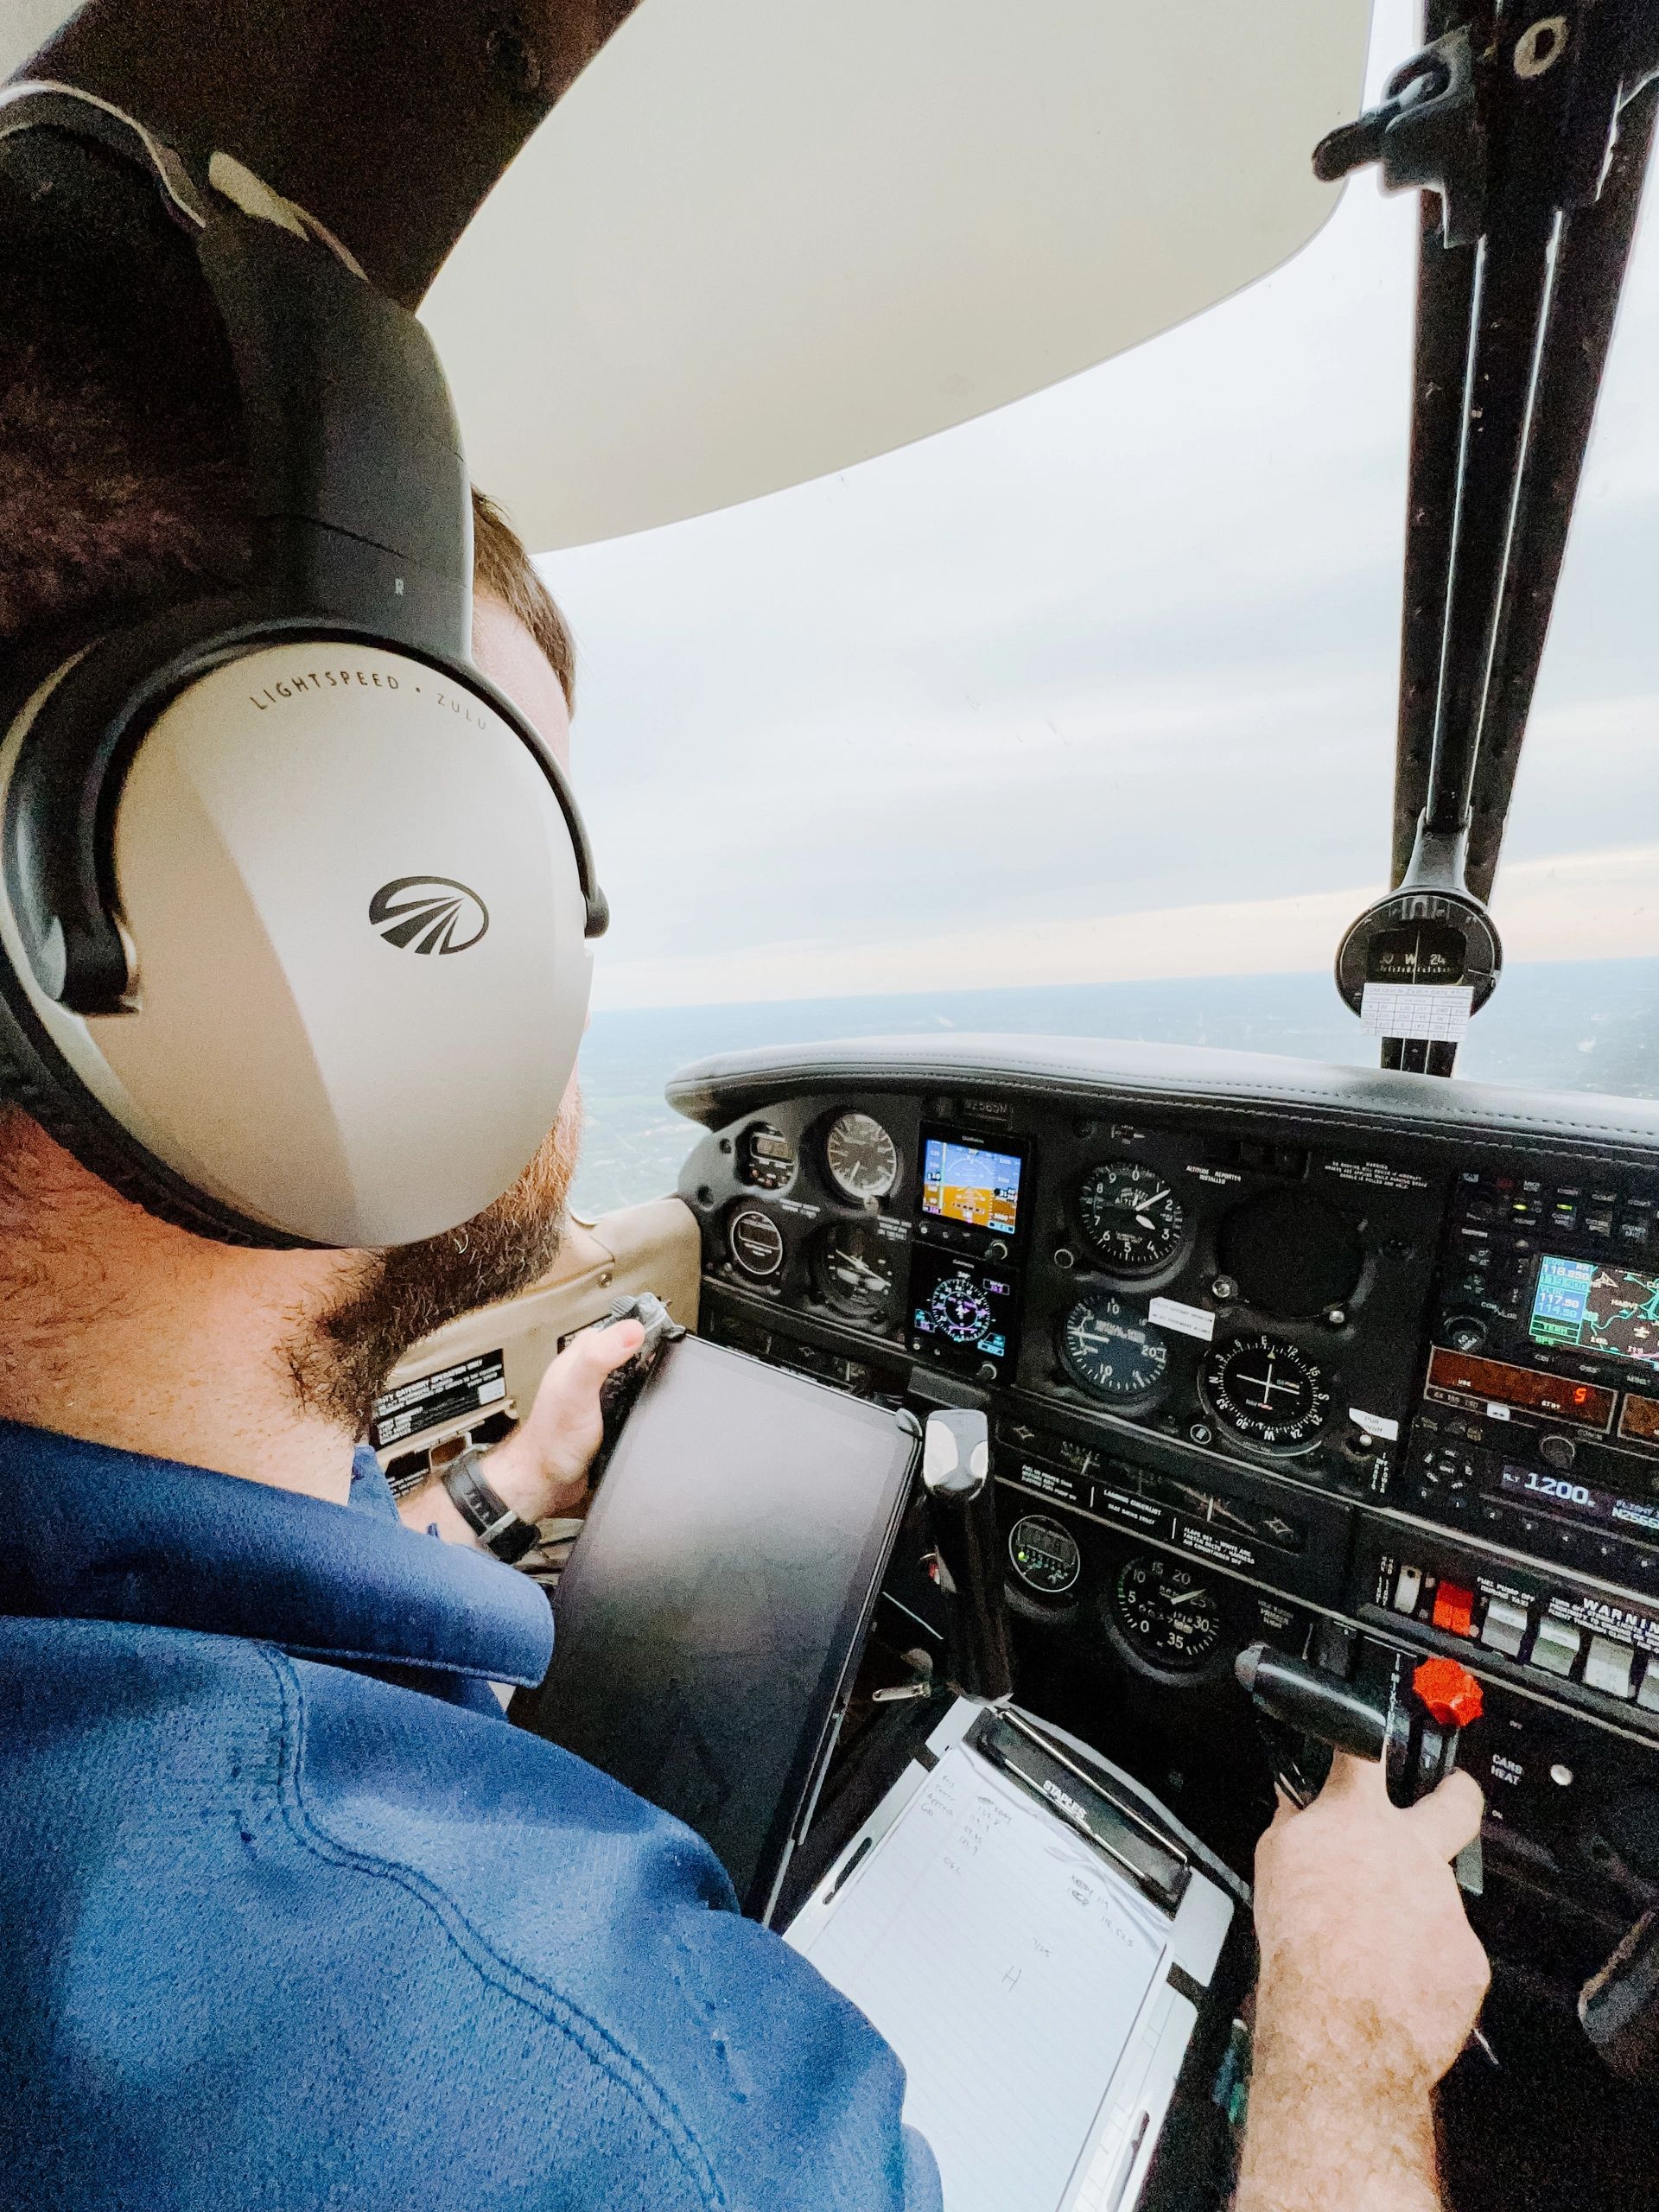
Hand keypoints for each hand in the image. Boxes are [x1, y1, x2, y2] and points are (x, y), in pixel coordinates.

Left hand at [482, 1319, 645, 1525]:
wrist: (546, 1482)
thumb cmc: (552, 1440)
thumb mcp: (578, 1391)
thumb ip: (600, 1357)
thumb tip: (632, 1329)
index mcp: (578, 1360)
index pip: (613, 1329)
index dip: (639, 1325)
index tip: (665, 1325)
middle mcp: (586, 1376)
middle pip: (624, 1351)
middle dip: (646, 1352)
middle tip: (670, 1349)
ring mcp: (595, 1398)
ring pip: (627, 1376)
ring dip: (644, 1378)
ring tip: (663, 1373)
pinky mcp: (603, 1418)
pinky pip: (627, 1401)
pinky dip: (640, 1402)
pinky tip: (646, 1407)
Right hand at [1235, 1755, 1489, 2211]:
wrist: (1339, 2026)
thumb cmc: (1301, 1949)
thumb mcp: (1273, 1865)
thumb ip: (1294, 1824)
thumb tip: (1294, 1805)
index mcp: (1360, 1820)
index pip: (1365, 1748)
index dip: (1370, 1727)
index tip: (1376, 1721)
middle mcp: (1414, 1852)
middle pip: (1454, 1801)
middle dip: (1456, 1790)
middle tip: (1454, 1791)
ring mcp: (1447, 1905)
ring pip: (1437, 1895)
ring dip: (1414, 1911)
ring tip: (1377, 1948)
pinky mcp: (1468, 1957)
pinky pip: (1448, 1952)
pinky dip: (1425, 1964)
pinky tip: (1395, 1982)